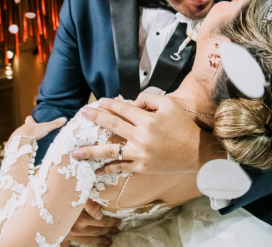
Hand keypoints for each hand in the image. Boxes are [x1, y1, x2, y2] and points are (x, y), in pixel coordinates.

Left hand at [12, 116, 66, 140]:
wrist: (20, 140)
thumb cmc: (33, 132)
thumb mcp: (46, 127)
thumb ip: (55, 124)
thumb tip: (64, 119)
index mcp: (29, 123)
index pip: (29, 118)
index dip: (31, 119)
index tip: (32, 118)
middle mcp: (23, 128)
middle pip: (25, 127)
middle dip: (28, 129)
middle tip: (33, 132)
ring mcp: (18, 136)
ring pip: (22, 135)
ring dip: (26, 138)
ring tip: (31, 143)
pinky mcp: (16, 144)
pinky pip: (20, 144)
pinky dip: (23, 145)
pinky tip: (27, 149)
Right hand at [65, 200, 119, 245]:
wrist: (41, 203)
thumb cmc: (64, 197)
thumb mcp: (79, 196)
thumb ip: (90, 204)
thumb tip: (100, 214)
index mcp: (82, 219)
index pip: (102, 222)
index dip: (112, 222)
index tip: (119, 222)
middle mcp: (77, 229)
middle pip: (96, 232)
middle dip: (108, 231)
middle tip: (116, 230)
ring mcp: (69, 234)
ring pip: (87, 240)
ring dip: (99, 241)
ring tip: (108, 241)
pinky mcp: (61, 236)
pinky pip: (67, 246)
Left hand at [73, 95, 222, 175]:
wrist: (196, 153)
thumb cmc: (184, 126)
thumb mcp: (170, 105)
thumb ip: (150, 99)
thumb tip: (133, 102)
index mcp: (148, 120)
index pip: (123, 108)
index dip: (110, 104)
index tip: (99, 102)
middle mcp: (141, 137)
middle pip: (112, 125)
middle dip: (95, 118)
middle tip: (82, 114)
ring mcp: (140, 154)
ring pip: (110, 151)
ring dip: (91, 151)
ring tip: (75, 152)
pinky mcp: (142, 167)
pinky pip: (121, 168)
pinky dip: (108, 170)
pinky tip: (96, 171)